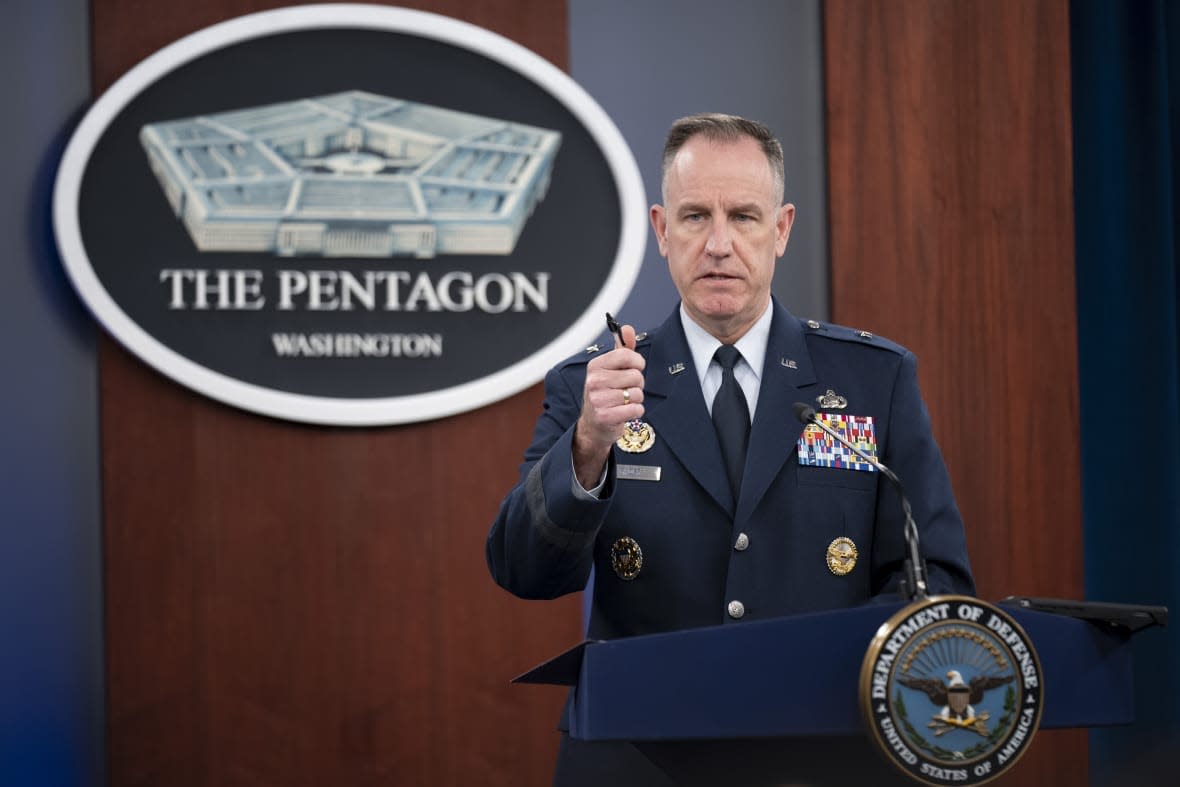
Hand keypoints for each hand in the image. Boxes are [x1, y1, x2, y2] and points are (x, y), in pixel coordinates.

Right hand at [573, 323, 645, 488]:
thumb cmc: (605, 394)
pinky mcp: (605, 416)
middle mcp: (594, 381)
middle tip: (626, 390)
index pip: (626, 355)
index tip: (635, 368)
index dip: (638, 362)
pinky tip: (625, 412)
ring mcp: (598, 399)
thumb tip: (627, 328)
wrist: (593, 425)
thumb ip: (622, 349)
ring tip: (624, 402)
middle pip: (636, 375)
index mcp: (595, 366)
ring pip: (637, 393)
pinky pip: (636, 409)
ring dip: (636, 399)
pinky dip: (636, 412)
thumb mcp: (611, 370)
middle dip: (637, 384)